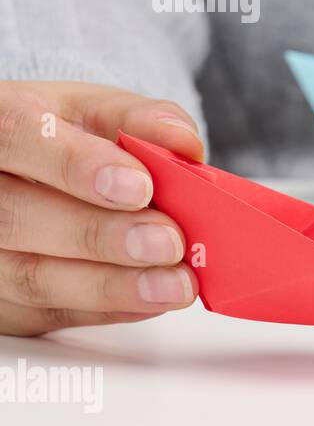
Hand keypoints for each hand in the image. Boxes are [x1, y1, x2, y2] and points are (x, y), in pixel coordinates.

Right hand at [0, 82, 202, 335]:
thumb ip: (137, 121)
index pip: (17, 136)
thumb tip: (184, 144)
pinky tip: (151, 299)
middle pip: (16, 218)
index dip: (76, 163)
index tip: (140, 187)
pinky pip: (45, 313)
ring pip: (30, 277)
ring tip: (175, 284)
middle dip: (101, 235)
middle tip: (169, 243)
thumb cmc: (57, 140)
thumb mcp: (90, 112)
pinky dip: (106, 308)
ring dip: (111, 286)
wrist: (17, 177)